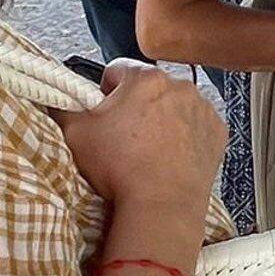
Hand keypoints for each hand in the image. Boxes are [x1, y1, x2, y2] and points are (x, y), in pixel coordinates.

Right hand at [51, 61, 224, 218]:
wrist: (161, 205)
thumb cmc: (120, 168)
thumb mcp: (76, 133)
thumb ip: (64, 106)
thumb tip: (57, 97)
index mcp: (146, 78)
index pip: (117, 70)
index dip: (104, 92)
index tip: (103, 112)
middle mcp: (180, 86)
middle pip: (148, 88)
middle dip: (135, 106)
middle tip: (123, 137)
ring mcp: (203, 109)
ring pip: (174, 106)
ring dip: (162, 119)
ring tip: (147, 151)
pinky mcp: (217, 132)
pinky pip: (196, 125)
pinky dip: (185, 136)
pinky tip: (170, 157)